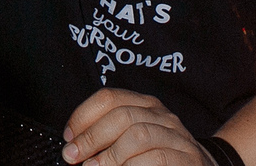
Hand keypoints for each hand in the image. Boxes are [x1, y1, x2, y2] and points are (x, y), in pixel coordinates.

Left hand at [62, 90, 210, 165]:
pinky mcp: (187, 158)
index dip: (83, 116)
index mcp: (145, 105)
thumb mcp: (134, 138)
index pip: (109, 98)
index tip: (68, 137)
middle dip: (91, 137)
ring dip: (110, 156)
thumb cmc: (159, 156)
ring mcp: (177, 137)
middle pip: (121, 116)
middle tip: (73, 156)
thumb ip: (110, 135)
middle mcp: (162, 116)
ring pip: (137, 136)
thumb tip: (75, 144)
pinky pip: (156, 159)